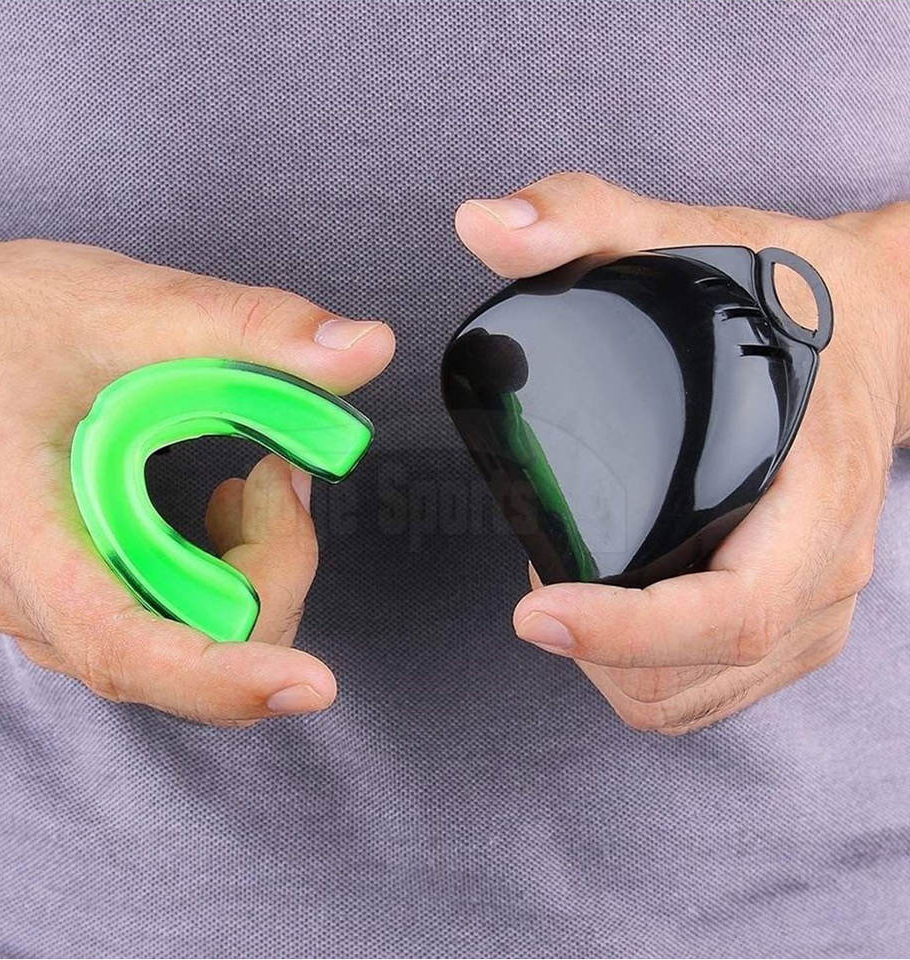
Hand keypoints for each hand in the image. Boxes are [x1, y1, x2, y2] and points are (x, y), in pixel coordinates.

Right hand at [0, 238, 393, 723]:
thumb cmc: (17, 320)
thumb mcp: (137, 305)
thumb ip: (256, 327)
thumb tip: (369, 347)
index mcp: (25, 528)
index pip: (123, 644)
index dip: (221, 676)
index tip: (307, 683)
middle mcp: (35, 594)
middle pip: (185, 652)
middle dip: (269, 572)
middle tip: (278, 477)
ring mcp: (57, 605)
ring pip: (191, 647)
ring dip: (255, 570)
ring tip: (254, 484)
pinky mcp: (83, 597)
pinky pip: (179, 626)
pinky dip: (231, 573)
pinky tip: (225, 510)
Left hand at [455, 174, 908, 733]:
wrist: (875, 326)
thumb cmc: (790, 292)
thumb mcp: (696, 234)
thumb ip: (587, 220)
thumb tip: (480, 223)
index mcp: (812, 493)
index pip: (730, 612)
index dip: (627, 631)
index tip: (534, 612)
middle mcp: (826, 567)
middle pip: (693, 676)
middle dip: (595, 651)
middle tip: (545, 574)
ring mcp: (818, 605)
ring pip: (693, 700)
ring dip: (612, 669)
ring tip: (575, 592)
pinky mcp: (802, 620)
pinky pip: (712, 691)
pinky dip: (646, 674)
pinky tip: (617, 612)